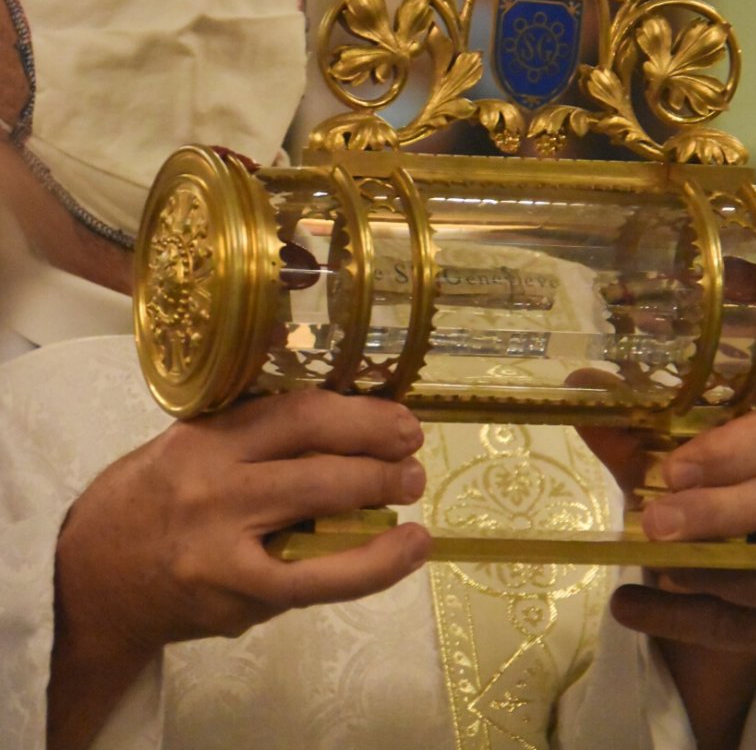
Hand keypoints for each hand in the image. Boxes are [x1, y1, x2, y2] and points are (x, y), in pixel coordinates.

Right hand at [49, 389, 428, 748]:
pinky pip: (318, 583)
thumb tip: (344, 406)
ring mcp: (225, 547)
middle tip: (413, 446)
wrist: (94, 579)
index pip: (295, 413)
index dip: (358, 412)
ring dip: (380, 496)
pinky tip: (407, 551)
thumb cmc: (152, 497)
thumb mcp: (191, 440)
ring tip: (412, 485)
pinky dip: (373, 567)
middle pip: (314, 459)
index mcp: (205, 437)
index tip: (397, 413)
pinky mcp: (238, 598)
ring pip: (321, 516)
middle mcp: (214, 486)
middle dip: (378, 449)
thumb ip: (254, 425)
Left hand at [580, 413, 755, 749]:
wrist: (717, 572)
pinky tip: (627, 607)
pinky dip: (680, 619)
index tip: (671, 470)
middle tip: (653, 524)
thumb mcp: (656, 466)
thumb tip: (577, 384)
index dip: (725, 452)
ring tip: (651, 564)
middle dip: (713, 513)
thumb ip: (624, 434)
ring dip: (709, 573)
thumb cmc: (692, 498)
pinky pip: (744, 627)